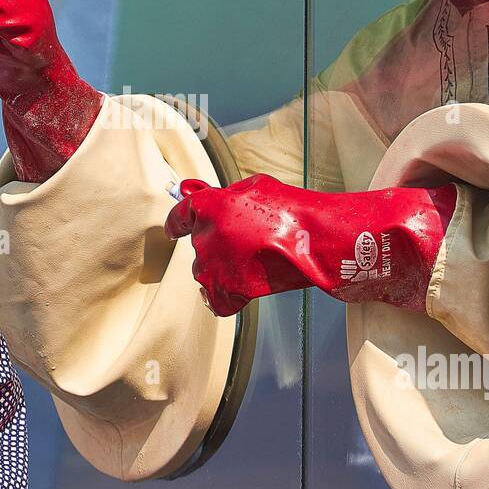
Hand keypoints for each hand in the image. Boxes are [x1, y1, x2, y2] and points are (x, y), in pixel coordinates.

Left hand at [165, 174, 456, 316]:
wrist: (313, 239)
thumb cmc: (289, 209)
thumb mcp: (252, 188)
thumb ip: (220, 194)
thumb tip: (195, 190)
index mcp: (207, 207)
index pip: (178, 217)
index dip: (176, 224)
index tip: (175, 230)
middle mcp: (204, 238)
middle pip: (197, 247)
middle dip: (214, 246)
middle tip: (243, 245)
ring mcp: (214, 267)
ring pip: (204, 273)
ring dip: (220, 270)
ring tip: (250, 264)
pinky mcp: (227, 291)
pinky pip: (216, 301)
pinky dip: (228, 298)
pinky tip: (245, 289)